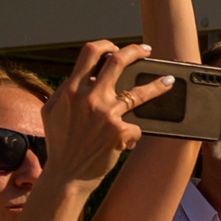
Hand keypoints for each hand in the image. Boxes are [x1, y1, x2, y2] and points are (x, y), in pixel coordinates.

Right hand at [41, 39, 169, 189]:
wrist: (66, 176)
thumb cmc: (60, 145)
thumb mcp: (51, 112)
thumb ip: (65, 91)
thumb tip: (81, 77)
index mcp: (72, 89)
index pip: (90, 53)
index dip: (106, 45)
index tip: (116, 47)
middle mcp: (90, 97)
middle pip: (118, 61)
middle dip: (135, 51)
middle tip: (146, 50)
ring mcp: (106, 114)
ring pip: (139, 92)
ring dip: (157, 85)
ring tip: (169, 82)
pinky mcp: (119, 132)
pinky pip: (135, 127)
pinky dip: (132, 134)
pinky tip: (127, 142)